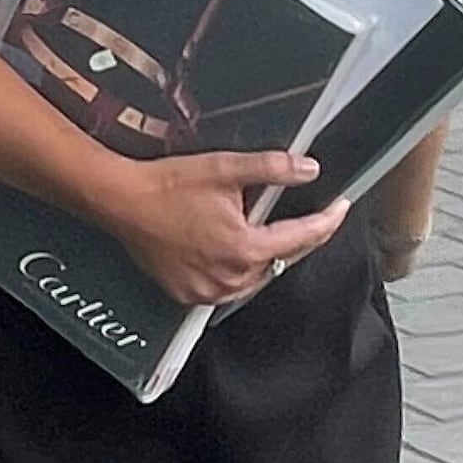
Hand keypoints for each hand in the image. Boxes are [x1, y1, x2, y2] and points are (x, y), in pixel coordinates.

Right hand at [95, 151, 350, 306]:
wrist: (121, 202)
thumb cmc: (167, 187)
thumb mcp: (224, 168)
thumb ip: (271, 169)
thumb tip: (309, 169)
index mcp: (244, 249)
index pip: (302, 238)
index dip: (326, 221)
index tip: (340, 209)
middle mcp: (231, 277)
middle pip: (282, 259)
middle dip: (296, 238)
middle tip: (305, 217)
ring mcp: (209, 291)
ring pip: (256, 276)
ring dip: (266, 256)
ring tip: (261, 231)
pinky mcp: (189, 294)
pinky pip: (228, 286)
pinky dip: (236, 270)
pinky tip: (230, 250)